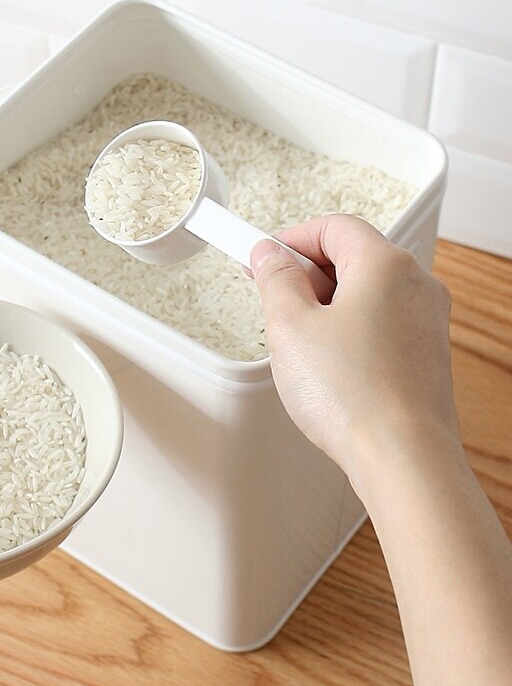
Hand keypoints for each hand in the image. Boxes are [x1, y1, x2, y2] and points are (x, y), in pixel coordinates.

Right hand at [250, 214, 458, 492]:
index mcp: (386, 265)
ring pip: (365, 292)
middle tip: (270, 294)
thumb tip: (269, 256)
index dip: (289, 238)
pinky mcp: (424, 355)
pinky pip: (379, 323)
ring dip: (324, 303)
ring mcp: (425, 322)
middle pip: (351, 256)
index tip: (260, 255)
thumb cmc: (355, 397)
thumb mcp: (290, 326)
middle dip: (304, 272)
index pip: (333, 227)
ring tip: (295, 337)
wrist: (402, 458)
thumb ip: (275, 280)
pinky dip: (347, 329)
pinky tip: (325, 362)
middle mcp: (416, 286)